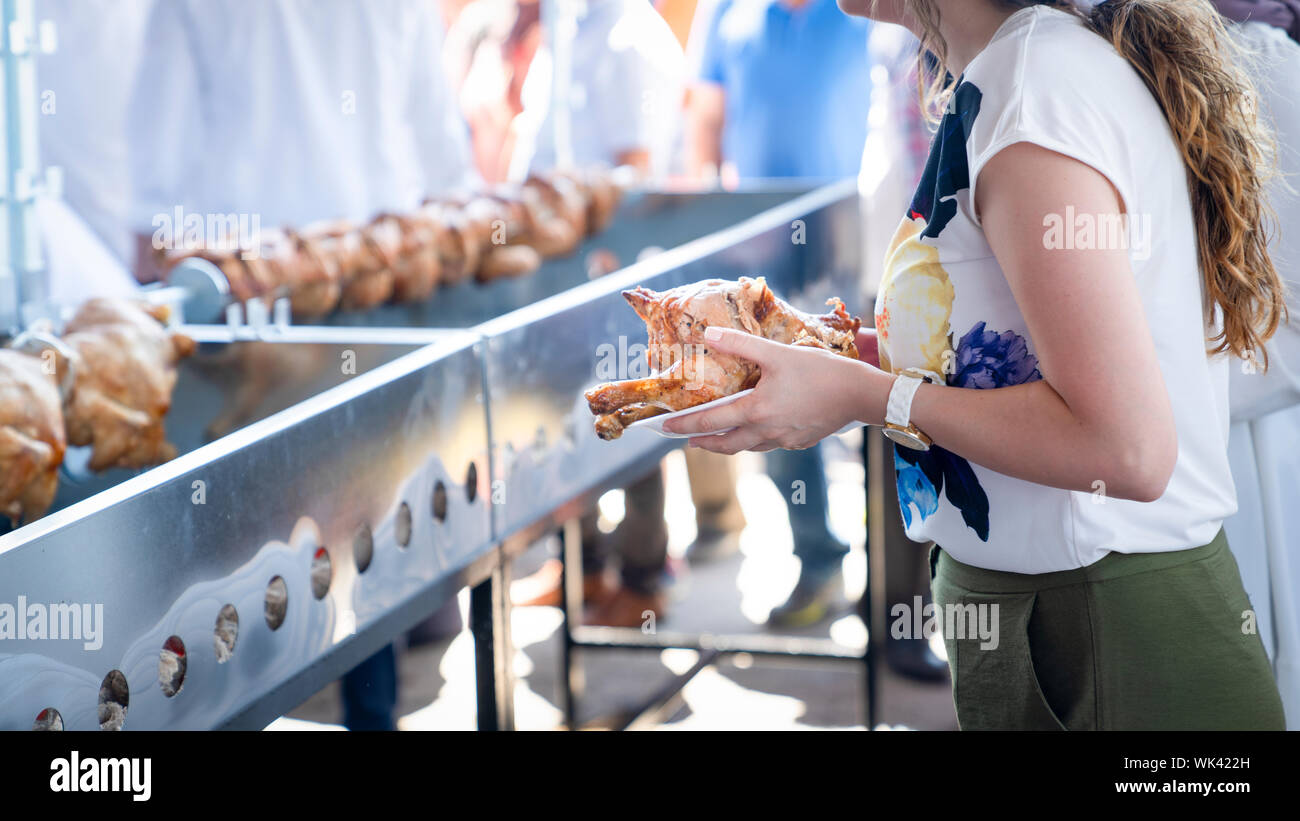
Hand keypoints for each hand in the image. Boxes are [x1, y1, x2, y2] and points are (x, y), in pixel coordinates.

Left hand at [662, 326, 893, 453]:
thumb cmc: (820, 372)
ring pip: (748, 446)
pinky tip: (758, 429)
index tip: (665, 429)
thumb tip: (708, 335)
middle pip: (726, 444)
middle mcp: (766, 432)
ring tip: (718, 437)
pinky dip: (756, 439)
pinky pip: (770, 444)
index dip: (684, 425)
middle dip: (703, 442)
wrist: (861, 395)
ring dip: (729, 443)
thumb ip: (741, 345)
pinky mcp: (801, 441)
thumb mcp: (777, 354)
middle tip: (687, 440)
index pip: (710, 422)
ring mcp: (785, 440)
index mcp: (755, 411)